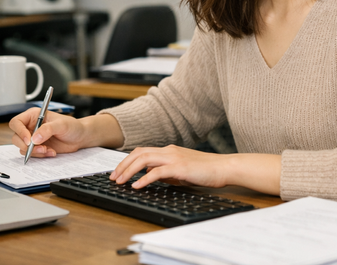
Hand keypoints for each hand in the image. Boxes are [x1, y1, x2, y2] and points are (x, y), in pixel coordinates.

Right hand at [9, 110, 88, 158]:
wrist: (79, 137)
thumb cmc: (72, 126)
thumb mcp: (61, 124)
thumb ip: (47, 129)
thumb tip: (35, 138)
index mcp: (33, 116)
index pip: (16, 123)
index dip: (20, 132)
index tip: (30, 141)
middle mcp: (30, 126)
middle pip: (16, 137)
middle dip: (27, 145)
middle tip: (41, 148)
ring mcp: (33, 138)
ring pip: (23, 148)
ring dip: (35, 152)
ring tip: (49, 150)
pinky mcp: (37, 147)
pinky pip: (31, 154)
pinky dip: (40, 155)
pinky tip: (51, 152)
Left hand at [110, 145, 229, 188]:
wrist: (223, 168)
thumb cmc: (206, 170)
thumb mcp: (182, 171)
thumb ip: (167, 172)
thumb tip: (152, 177)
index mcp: (169, 150)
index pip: (142, 151)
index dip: (127, 161)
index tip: (118, 172)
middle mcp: (169, 151)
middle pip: (138, 153)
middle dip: (123, 165)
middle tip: (113, 177)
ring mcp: (174, 157)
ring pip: (144, 159)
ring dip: (129, 170)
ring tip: (120, 181)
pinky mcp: (179, 167)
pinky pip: (156, 172)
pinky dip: (144, 178)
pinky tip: (137, 186)